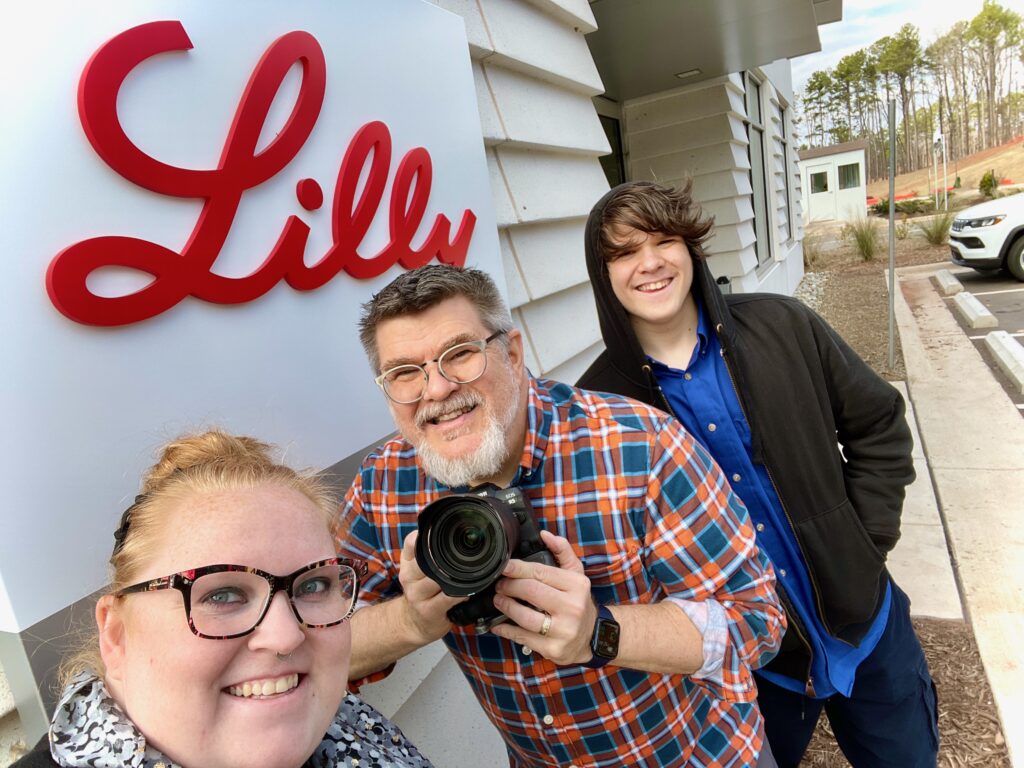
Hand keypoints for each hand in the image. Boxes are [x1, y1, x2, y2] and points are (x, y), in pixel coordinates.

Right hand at [397, 530, 465, 644]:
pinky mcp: (427, 610)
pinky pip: (447, 598)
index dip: (427, 536)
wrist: (412, 622)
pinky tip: (467, 591)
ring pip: (436, 579)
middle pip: (425, 561)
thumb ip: (429, 550)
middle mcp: (408, 576)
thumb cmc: (421, 589)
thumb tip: (451, 527)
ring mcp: (416, 594)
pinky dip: (460, 593)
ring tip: (468, 575)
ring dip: (454, 577)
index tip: (444, 534)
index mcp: (407, 561)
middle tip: (463, 556)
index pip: (412, 542)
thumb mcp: (418, 568)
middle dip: (444, 560)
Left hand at [489, 530, 596, 664]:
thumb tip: (545, 534)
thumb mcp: (576, 574)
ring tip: (498, 600)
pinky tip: (498, 623)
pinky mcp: (553, 649)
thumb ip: (562, 551)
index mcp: (577, 586)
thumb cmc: (578, 602)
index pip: (541, 572)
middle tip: (499, 584)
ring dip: (505, 606)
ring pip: (524, 616)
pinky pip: (523, 637)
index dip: (518, 568)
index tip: (503, 566)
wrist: (592, 637)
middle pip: (530, 592)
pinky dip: (506, 629)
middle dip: (509, 586)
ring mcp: (563, 630)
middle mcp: (572, 608)